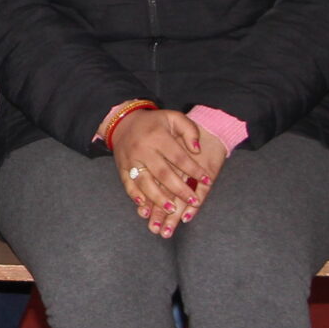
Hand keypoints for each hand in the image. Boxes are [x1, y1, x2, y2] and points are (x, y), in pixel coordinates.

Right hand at [109, 108, 217, 238]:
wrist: (123, 122)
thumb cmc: (154, 122)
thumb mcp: (174, 117)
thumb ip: (189, 130)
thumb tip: (197, 150)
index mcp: (158, 137)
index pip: (179, 157)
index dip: (193, 170)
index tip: (206, 180)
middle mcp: (143, 150)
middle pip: (163, 173)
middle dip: (179, 189)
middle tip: (193, 201)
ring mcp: (131, 160)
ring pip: (145, 183)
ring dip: (158, 199)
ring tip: (172, 210)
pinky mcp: (122, 169)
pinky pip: (128, 185)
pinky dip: (136, 197)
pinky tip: (145, 207)